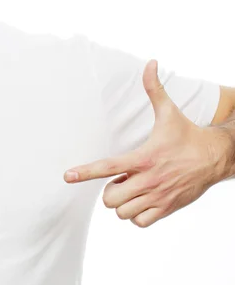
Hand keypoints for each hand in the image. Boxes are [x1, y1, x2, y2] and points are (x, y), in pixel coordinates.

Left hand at [63, 60, 224, 227]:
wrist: (216, 158)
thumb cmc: (187, 134)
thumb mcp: (169, 112)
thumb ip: (154, 89)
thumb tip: (150, 63)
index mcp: (143, 158)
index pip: (108, 167)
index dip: (85, 172)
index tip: (67, 176)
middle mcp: (148, 181)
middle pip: (110, 198)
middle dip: (109, 191)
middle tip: (121, 179)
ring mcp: (158, 197)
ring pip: (122, 213)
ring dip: (121, 204)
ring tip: (131, 189)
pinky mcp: (167, 209)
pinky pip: (139, 222)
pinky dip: (135, 216)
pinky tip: (141, 201)